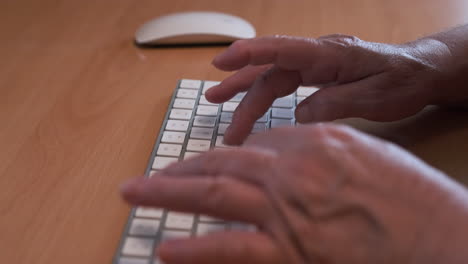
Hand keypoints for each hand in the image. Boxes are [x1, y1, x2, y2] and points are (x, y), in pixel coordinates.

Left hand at [121, 124, 467, 263]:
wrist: (441, 235)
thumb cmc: (411, 196)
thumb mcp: (365, 153)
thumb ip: (319, 148)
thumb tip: (284, 150)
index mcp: (313, 142)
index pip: (253, 146)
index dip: (224, 158)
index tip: (206, 167)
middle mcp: (292, 171)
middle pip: (222, 162)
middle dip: (179, 169)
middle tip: (150, 176)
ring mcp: (287, 211)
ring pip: (215, 194)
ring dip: (169, 193)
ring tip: (136, 194)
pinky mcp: (290, 252)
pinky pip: (231, 248)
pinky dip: (196, 248)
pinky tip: (167, 248)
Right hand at [206, 35, 451, 144]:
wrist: (419, 72)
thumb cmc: (402, 82)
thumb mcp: (375, 97)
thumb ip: (335, 104)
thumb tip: (299, 115)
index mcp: (331, 55)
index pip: (283, 51)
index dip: (250, 54)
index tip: (221, 62)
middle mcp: (317, 55)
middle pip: (271, 71)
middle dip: (241, 89)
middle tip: (217, 110)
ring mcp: (315, 63)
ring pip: (272, 75)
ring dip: (245, 89)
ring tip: (217, 100)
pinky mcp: (317, 73)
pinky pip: (283, 81)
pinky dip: (263, 91)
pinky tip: (250, 101)